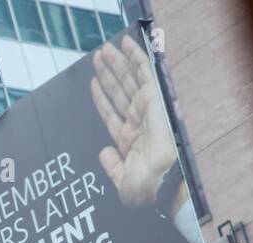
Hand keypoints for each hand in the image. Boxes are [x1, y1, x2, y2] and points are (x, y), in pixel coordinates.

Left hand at [91, 35, 179, 209]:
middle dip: (108, 74)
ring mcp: (146, 109)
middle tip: (97, 57)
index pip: (112, 113)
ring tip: (103, 50)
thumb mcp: (121, 179)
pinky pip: (144, 72)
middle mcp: (138, 122)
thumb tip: (104, 153)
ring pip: (128, 80)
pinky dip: (136, 57)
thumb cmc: (145, 187)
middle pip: (119, 92)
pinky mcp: (154, 98)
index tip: (93, 83)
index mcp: (130, 140)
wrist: (159, 181)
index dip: (102, 98)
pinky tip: (125, 45)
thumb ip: (111, 166)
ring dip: (116, 63)